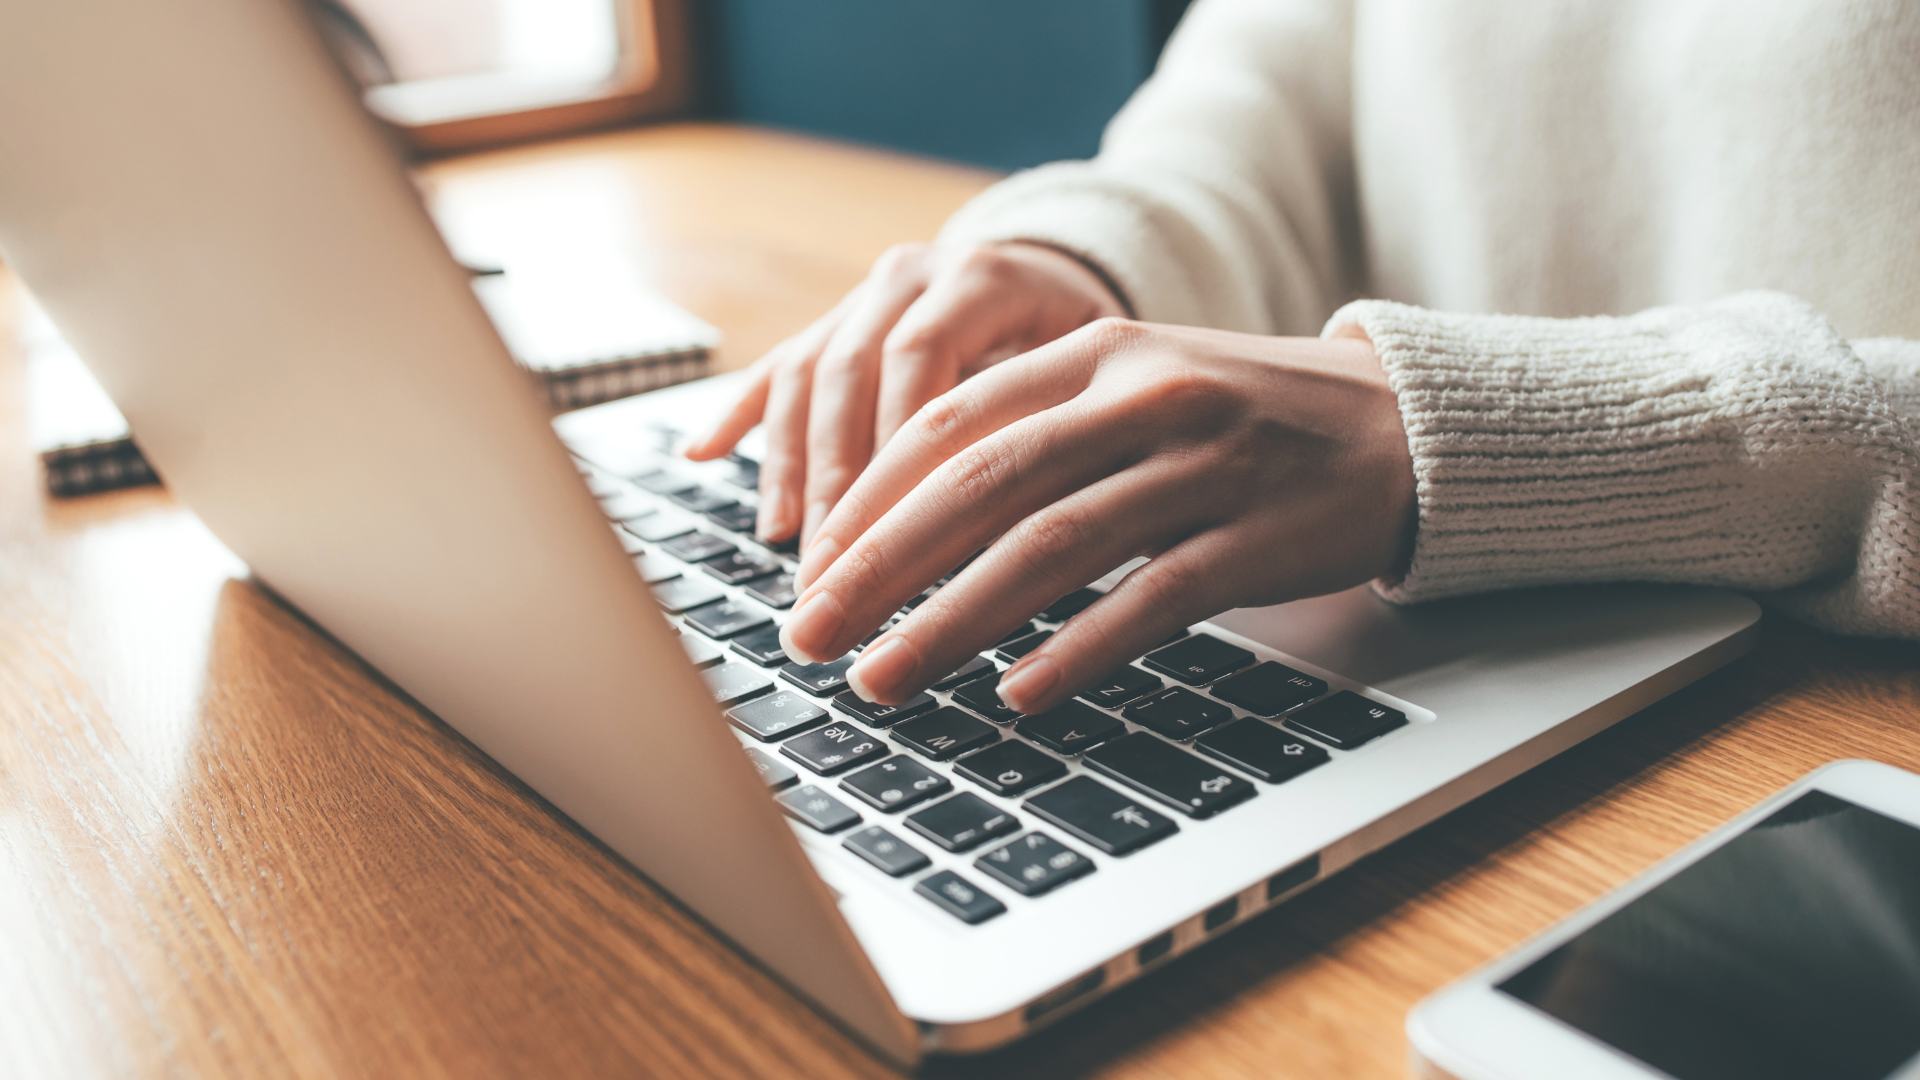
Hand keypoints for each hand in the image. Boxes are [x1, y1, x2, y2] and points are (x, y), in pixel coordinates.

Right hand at [681, 240, 1125, 545]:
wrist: (1062, 274)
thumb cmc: (1090, 345)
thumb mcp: (1093, 369)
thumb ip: (1053, 420)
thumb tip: (1028, 525)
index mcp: (982, 278)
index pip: (923, 360)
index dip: (898, 447)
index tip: (889, 531)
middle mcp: (913, 275)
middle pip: (852, 372)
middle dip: (836, 478)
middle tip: (830, 566)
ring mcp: (866, 295)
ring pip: (808, 373)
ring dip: (790, 464)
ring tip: (784, 540)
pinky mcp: (835, 320)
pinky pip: (778, 365)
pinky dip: (739, 413)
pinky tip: (700, 455)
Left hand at [778, 319, 1415, 714]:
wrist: (1402, 426)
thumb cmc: (1244, 419)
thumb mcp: (1137, 389)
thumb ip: (1036, 431)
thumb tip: (904, 521)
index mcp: (1097, 352)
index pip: (950, 422)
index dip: (867, 499)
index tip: (809, 568)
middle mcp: (1143, 395)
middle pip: (982, 482)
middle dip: (879, 567)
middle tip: (809, 634)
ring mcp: (1204, 464)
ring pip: (1052, 544)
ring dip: (952, 621)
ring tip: (883, 678)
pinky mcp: (1258, 536)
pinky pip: (1151, 598)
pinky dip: (1077, 649)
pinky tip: (1017, 694)